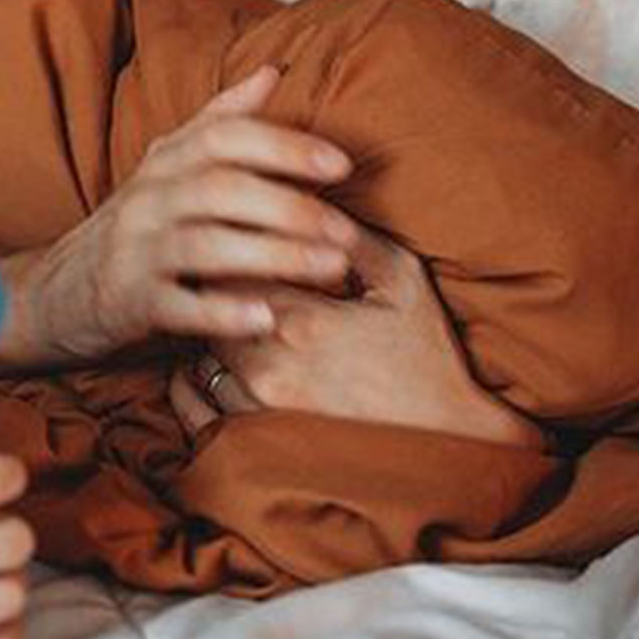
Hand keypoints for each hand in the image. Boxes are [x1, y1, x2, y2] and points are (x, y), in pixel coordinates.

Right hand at [1, 66, 359, 365]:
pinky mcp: (128, 302)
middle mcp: (147, 199)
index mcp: (164, 162)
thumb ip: (220, 121)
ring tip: (330, 268)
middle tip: (347, 230)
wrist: (56, 289)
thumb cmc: (134, 225)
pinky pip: (177, 306)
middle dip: (291, 207)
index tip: (339, 165)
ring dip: (274, 255)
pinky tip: (267, 319)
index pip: (223, 137)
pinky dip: (222, 313)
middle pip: (221, 189)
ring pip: (206, 246)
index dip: (283, 146)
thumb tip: (273, 71)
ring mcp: (135, 251)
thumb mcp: (167, 166)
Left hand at [170, 224, 540, 446]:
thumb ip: (351, 237)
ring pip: (196, 352)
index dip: (233, 247)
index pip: (231, 263)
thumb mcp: (402, 282)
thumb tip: (312, 195)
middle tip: (226, 273)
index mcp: (302, 319)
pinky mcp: (253, 443)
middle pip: (205, 307)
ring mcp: (257, 408)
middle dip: (214, 286)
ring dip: (206, 332)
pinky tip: (209, 364)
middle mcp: (268, 364)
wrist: (447, 442)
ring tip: (226, 318)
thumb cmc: (427, 356)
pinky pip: (194, 406)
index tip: (243, 239)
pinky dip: (192, 381)